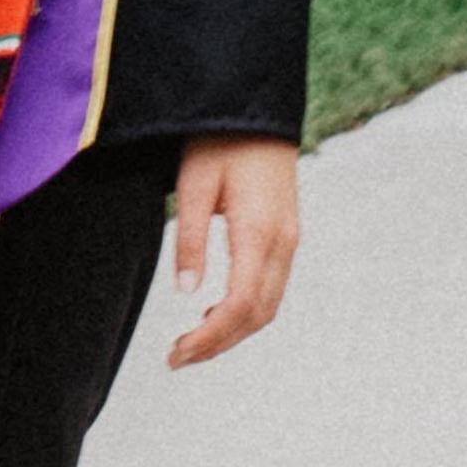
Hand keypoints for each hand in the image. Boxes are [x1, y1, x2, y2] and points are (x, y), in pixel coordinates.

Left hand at [164, 134, 298, 368]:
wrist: (257, 108)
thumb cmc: (220, 141)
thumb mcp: (193, 185)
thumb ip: (191, 239)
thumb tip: (188, 292)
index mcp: (259, 231)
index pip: (240, 305)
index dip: (210, 338)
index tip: (177, 355)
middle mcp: (283, 242)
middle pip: (258, 315)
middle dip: (219, 343)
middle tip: (177, 357)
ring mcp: (290, 238)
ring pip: (268, 305)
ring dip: (233, 331)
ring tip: (192, 342)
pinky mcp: (286, 233)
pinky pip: (271, 287)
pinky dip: (245, 311)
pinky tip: (215, 312)